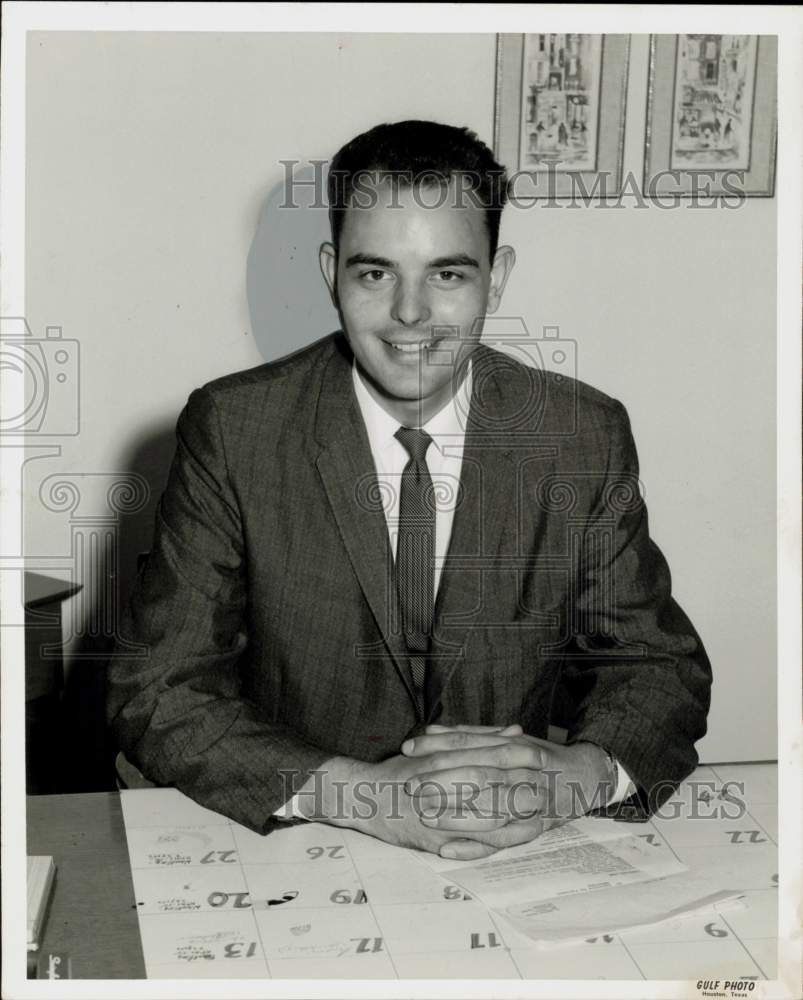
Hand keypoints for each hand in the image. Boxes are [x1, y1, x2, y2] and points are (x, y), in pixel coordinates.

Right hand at [293, 726, 522, 858]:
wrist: (362, 797)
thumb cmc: (401, 771)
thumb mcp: (434, 748)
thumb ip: (476, 738)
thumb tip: (513, 730)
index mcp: (442, 757)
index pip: (486, 753)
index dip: (516, 755)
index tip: (540, 755)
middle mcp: (440, 782)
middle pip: (490, 783)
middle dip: (522, 785)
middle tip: (550, 785)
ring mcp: (438, 812)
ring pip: (484, 814)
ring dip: (516, 816)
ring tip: (542, 814)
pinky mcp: (434, 838)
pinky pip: (471, 841)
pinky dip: (494, 840)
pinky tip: (514, 838)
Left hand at [401, 725, 611, 859]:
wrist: (584, 778)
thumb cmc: (537, 757)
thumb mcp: (508, 740)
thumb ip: (470, 736)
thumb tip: (432, 729)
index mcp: (513, 748)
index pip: (469, 744)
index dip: (437, 746)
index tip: (409, 748)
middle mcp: (523, 774)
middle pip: (478, 775)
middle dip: (441, 781)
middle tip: (410, 785)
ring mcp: (530, 804)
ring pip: (489, 810)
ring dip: (454, 814)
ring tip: (423, 814)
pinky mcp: (532, 831)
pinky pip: (500, 842)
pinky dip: (472, 847)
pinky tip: (445, 849)